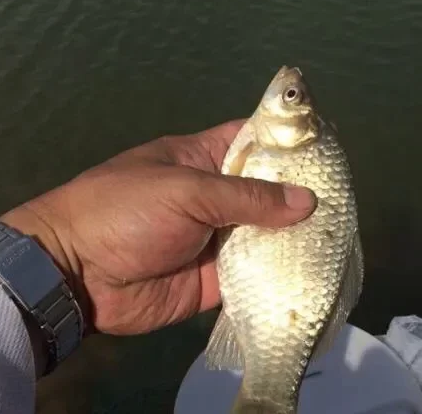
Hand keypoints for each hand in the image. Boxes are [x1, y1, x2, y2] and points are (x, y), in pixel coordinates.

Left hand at [0, 120, 315, 337]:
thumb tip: (307, 201)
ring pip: (264, 236)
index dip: (287, 144)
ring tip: (340, 239)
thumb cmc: (124, 212)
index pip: (251, 141)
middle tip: (346, 203)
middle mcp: (213, 197)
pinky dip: (277, 277)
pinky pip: (253, 276)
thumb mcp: (186, 191)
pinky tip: (313, 276)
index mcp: (201, 159)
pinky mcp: (214, 280)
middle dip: (300, 197)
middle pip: (265, 193)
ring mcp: (215, 240)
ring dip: (294, 240)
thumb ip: (246, 197)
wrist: (75, 275)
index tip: (328, 150)